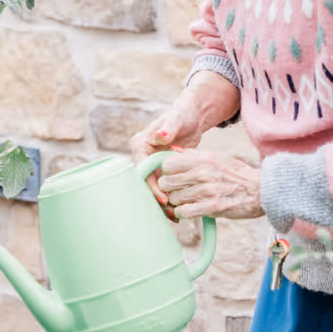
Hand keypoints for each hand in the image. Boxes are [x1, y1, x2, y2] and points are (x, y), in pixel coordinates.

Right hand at [132, 70, 241, 211]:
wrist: (192, 115)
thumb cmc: (184, 114)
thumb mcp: (177, 119)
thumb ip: (169, 127)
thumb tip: (161, 134)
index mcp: (140, 144)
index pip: (142, 170)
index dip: (151, 186)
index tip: (164, 198)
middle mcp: (142, 155)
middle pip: (145, 182)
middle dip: (156, 199)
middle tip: (170, 215)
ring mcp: (151, 163)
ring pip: (153, 187)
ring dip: (162, 202)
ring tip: (175, 217)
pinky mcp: (160, 168)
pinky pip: (162, 186)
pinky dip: (169, 197)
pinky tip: (178, 210)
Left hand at [156, 150, 262, 220]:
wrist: (263, 190)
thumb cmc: (239, 175)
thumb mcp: (218, 157)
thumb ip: (195, 155)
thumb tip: (174, 151)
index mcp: (204, 158)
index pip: (168, 163)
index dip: (166, 172)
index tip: (171, 177)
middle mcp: (203, 172)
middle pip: (166, 182)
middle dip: (168, 189)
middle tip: (175, 192)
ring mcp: (207, 190)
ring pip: (174, 198)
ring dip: (176, 203)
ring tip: (184, 203)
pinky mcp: (212, 207)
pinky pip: (185, 212)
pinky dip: (182, 213)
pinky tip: (188, 211)